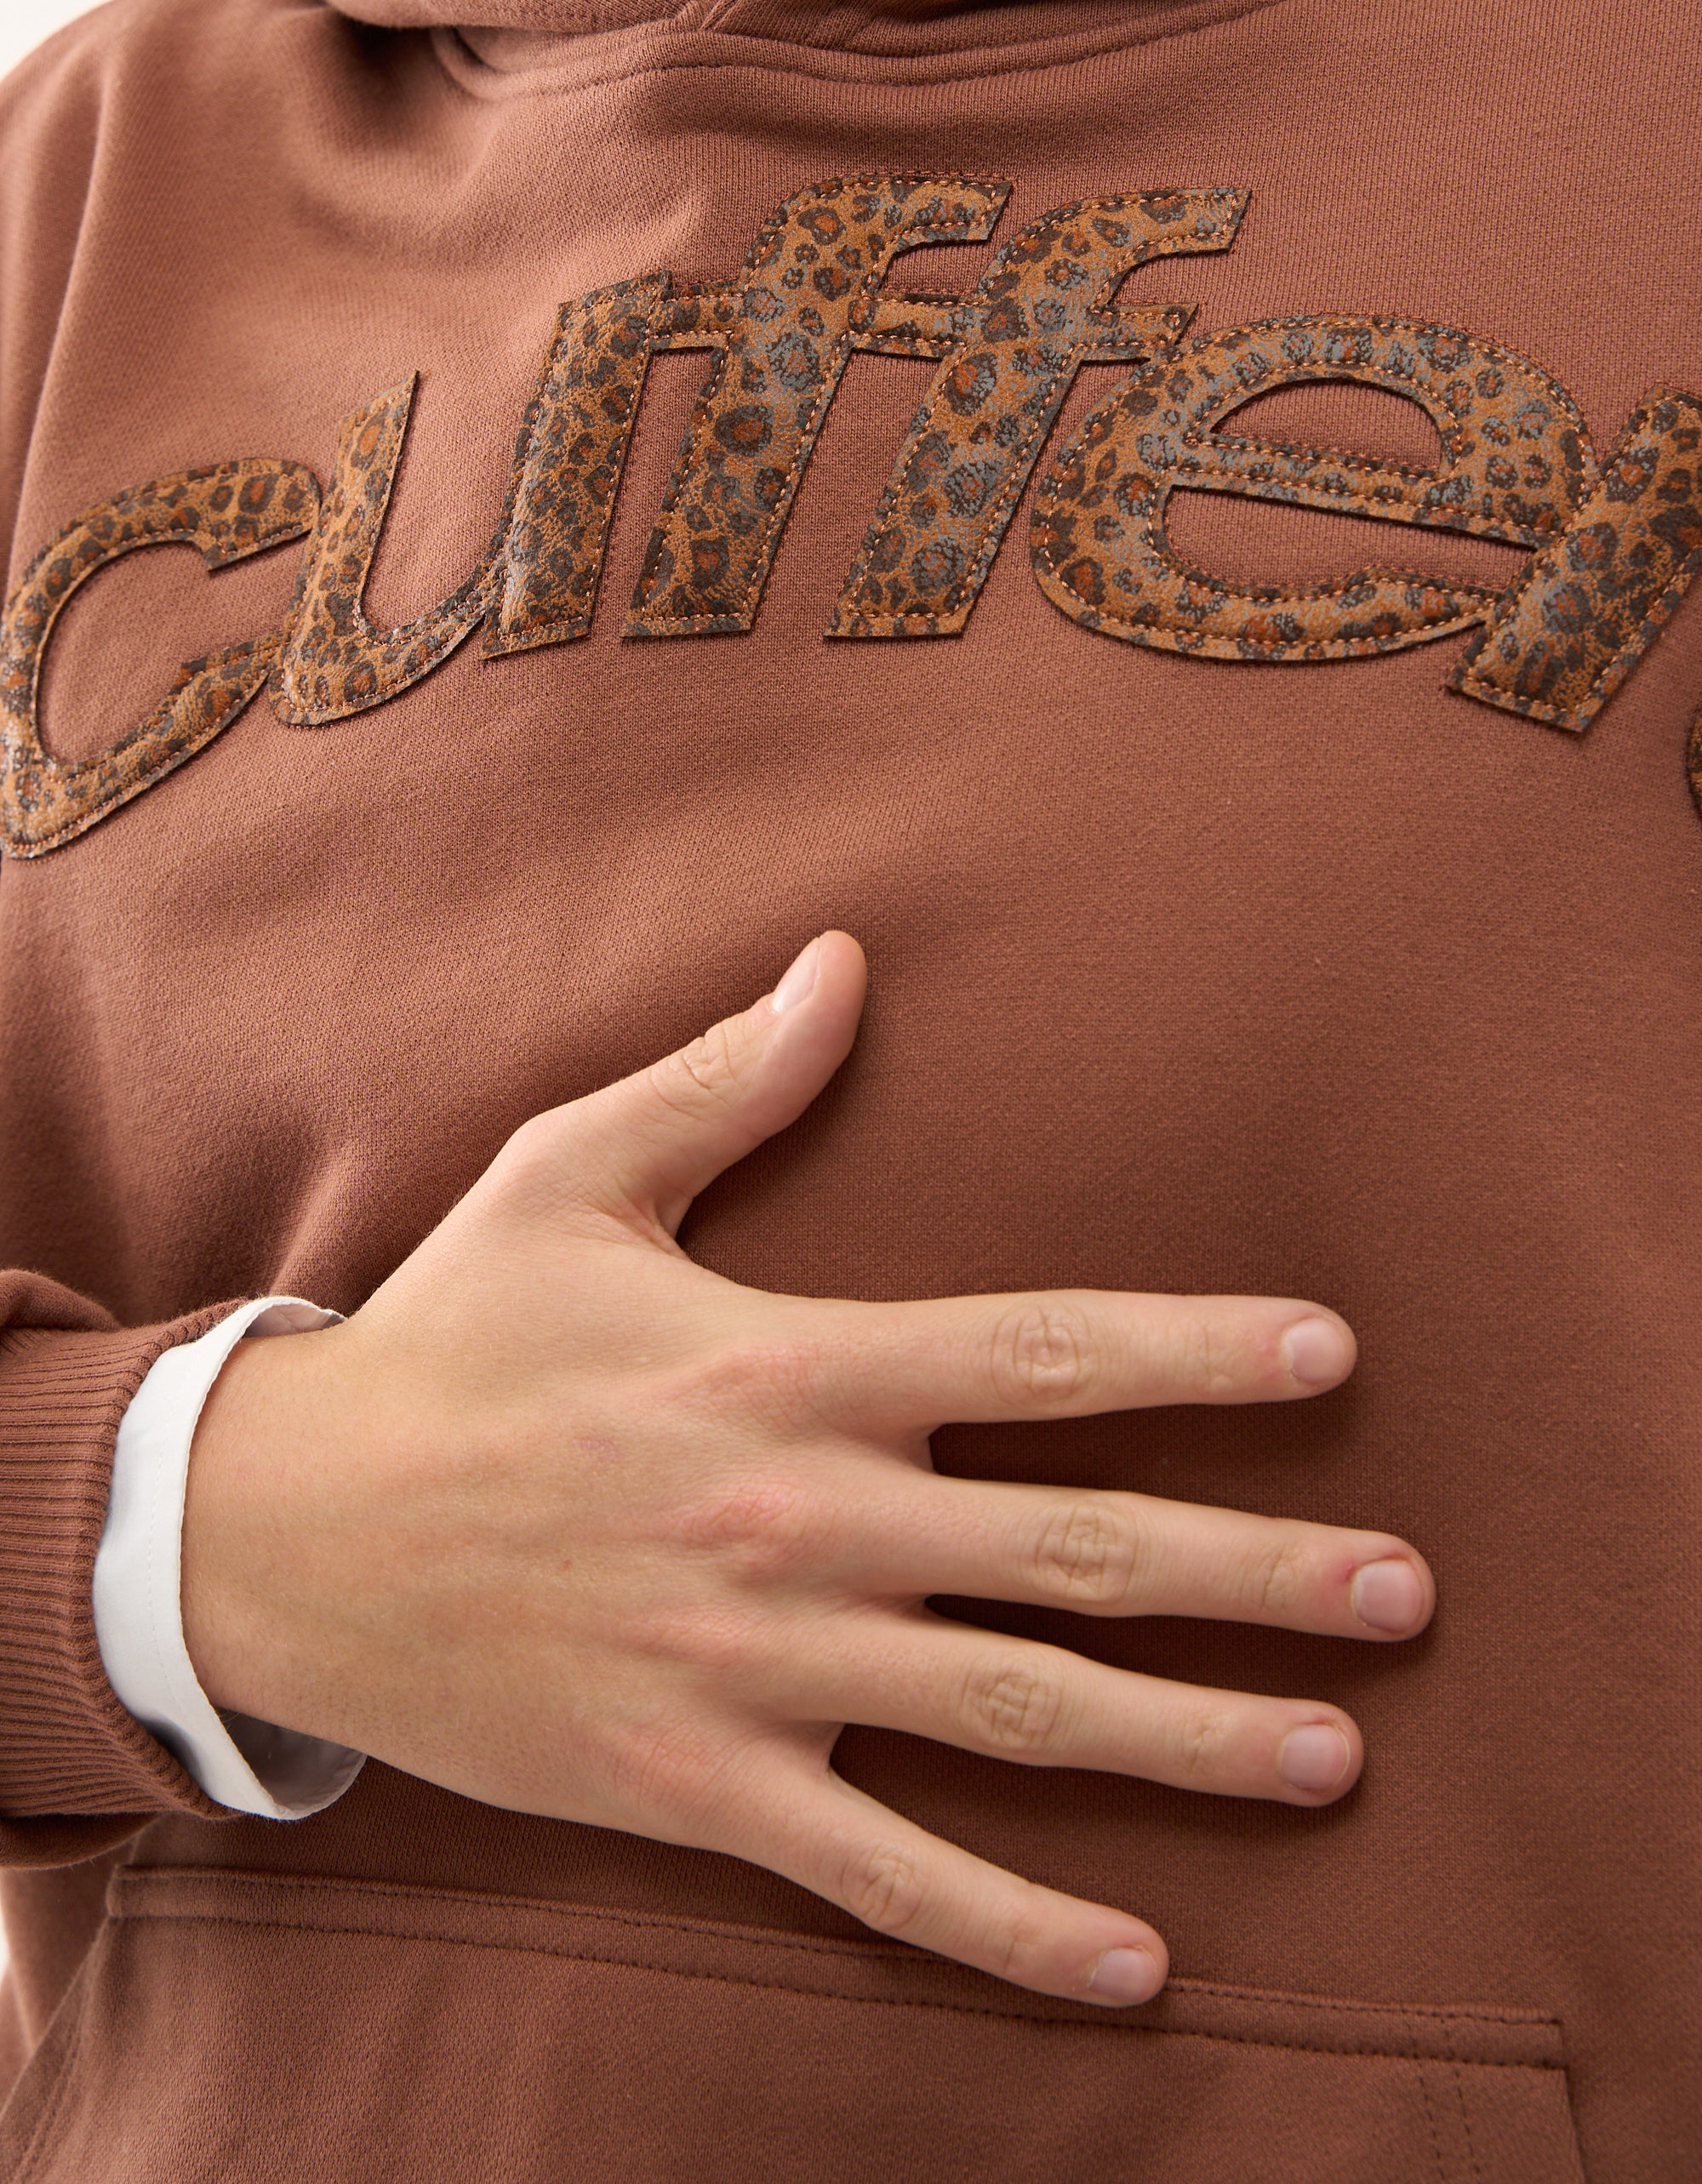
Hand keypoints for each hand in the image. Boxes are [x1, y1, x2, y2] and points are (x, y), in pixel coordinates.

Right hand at [182, 931, 1432, 2007]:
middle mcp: (797, 1517)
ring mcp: (754, 1664)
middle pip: (1073, 1549)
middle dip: (1256, 1569)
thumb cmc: (446, 1339)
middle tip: (1410, 1593)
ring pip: (1014, 1713)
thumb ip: (727, 1081)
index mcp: (785, 1363)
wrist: (283, 1528)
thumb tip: (846, 962)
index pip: (1036, 1351)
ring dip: (1188, 1743)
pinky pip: (880, 1870)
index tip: (1331, 1354)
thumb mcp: (571, 1176)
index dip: (1195, 1349)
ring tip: (1335, 1759)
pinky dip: (1010, 1926)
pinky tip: (1135, 1963)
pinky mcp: (698, 1784)